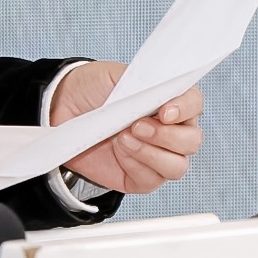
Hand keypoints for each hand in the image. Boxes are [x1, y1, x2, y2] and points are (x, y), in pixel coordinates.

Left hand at [49, 60, 202, 195]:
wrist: (63, 108)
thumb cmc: (93, 89)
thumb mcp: (116, 76)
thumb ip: (143, 84)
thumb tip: (162, 93)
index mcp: (170, 100)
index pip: (194, 104)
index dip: (185, 109)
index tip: (164, 112)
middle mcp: (170, 130)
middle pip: (191, 141)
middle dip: (165, 136)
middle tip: (135, 125)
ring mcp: (157, 155)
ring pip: (177, 166)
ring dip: (151, 153)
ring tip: (123, 139)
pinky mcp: (140, 177)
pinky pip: (151, 180)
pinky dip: (135, 166)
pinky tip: (120, 151)